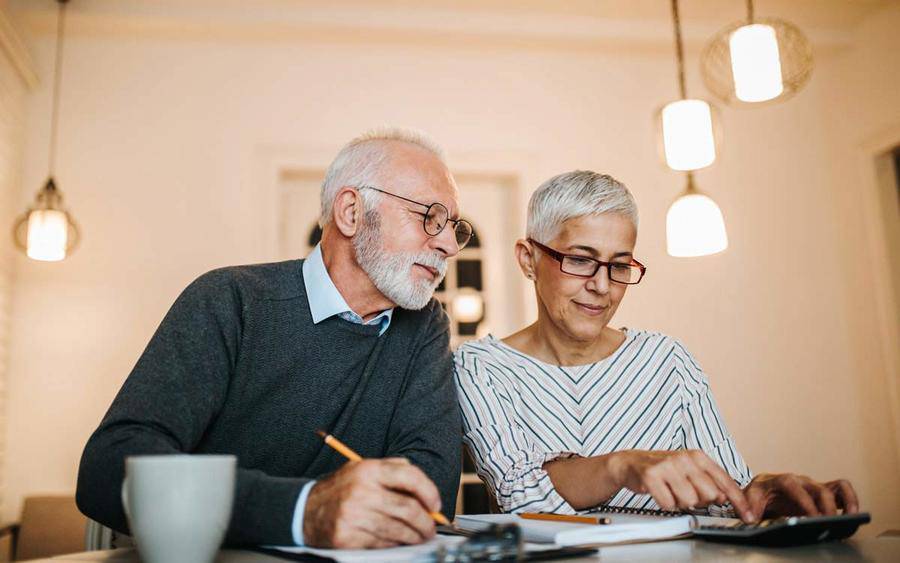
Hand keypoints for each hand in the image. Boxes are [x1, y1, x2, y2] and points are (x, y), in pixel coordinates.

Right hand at [302, 458, 440, 547]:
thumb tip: (422, 485)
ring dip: (415, 536)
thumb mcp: (362, 469)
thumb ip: (392, 469)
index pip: (409, 476)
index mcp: (368, 470)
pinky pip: (382, 543)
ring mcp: (353, 515)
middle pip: (408, 508)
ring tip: (420, 536)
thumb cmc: (339, 490)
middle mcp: (361, 490)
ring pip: (398, 529)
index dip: (429, 491)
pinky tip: (399, 541)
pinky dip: (395, 544)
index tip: (435, 505)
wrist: (304, 510)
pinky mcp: (347, 536)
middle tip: (431, 527)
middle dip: (426, 521)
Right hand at [610, 449, 753, 521]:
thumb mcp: (690, 470)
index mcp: (698, 456)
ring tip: (671, 491)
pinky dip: (665, 503)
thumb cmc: (664, 469)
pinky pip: (668, 503)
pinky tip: (660, 492)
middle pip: (709, 495)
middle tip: (685, 492)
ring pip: (689, 501)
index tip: (748, 515)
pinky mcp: (651, 475)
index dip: (738, 501)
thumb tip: (725, 497)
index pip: (725, 481)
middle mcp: (684, 458)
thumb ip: (710, 482)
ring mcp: (667, 466)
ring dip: (680, 502)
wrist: (631, 463)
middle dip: (699, 501)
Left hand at [744, 473, 858, 520]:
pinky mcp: (823, 492)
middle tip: (828, 523)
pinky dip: (850, 499)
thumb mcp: (750, 497)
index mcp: (782, 480)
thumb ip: (750, 506)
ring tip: (850, 517)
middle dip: (825, 506)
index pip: (793, 486)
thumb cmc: (759, 493)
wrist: (764, 489)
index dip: (804, 501)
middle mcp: (801, 480)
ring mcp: (814, 486)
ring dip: (845, 500)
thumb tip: (751, 518)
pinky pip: (841, 490)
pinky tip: (852, 514)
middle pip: (818, 489)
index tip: (811, 516)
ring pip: (835, 487)